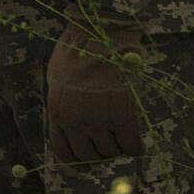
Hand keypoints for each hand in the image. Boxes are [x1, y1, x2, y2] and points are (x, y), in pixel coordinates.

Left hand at [45, 19, 146, 161]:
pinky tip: (136, 135)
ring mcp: (98, 120)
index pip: (64, 152)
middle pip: (89, 156)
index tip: (89, 157)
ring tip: (121, 131)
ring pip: (111, 153)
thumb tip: (70, 127)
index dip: (78, 160)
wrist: (100, 33)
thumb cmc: (78, 50)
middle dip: (100, 152)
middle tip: (110, 140)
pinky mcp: (123, 116)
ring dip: (118, 147)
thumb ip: (63, 105)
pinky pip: (132, 146)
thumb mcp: (57, 79)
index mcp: (57, 112)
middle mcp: (75, 121)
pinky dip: (135, 146)